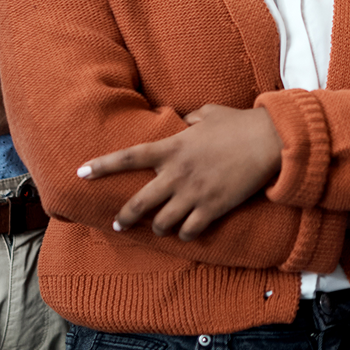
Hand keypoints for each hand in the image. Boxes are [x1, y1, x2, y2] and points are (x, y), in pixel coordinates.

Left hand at [76, 104, 283, 240]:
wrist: (269, 141)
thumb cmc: (240, 124)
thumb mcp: (209, 113)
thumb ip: (191, 119)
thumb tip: (184, 121)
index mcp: (173, 147)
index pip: (128, 157)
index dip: (102, 166)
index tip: (81, 173)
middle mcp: (177, 173)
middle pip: (139, 203)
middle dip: (124, 217)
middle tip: (117, 224)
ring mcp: (194, 194)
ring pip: (162, 223)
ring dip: (158, 228)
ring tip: (159, 229)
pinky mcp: (212, 209)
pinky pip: (190, 232)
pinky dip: (185, 236)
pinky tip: (186, 234)